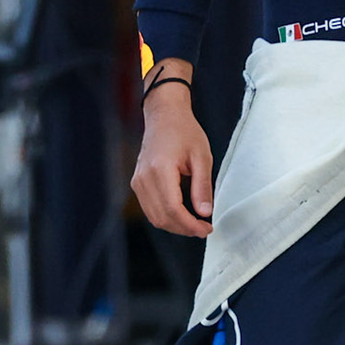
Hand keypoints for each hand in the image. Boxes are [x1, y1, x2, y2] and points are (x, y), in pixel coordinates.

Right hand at [130, 63, 213, 238]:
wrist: (164, 115)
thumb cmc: (184, 131)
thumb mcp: (202, 156)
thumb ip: (202, 186)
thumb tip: (204, 213)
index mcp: (160, 169)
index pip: (173, 209)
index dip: (190, 225)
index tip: (207, 229)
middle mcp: (144, 178)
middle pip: (162, 217)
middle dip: (184, 229)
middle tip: (204, 229)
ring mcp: (138, 181)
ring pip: (154, 217)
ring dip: (175, 225)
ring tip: (195, 224)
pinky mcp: (137, 183)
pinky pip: (150, 208)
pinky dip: (166, 217)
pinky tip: (182, 215)